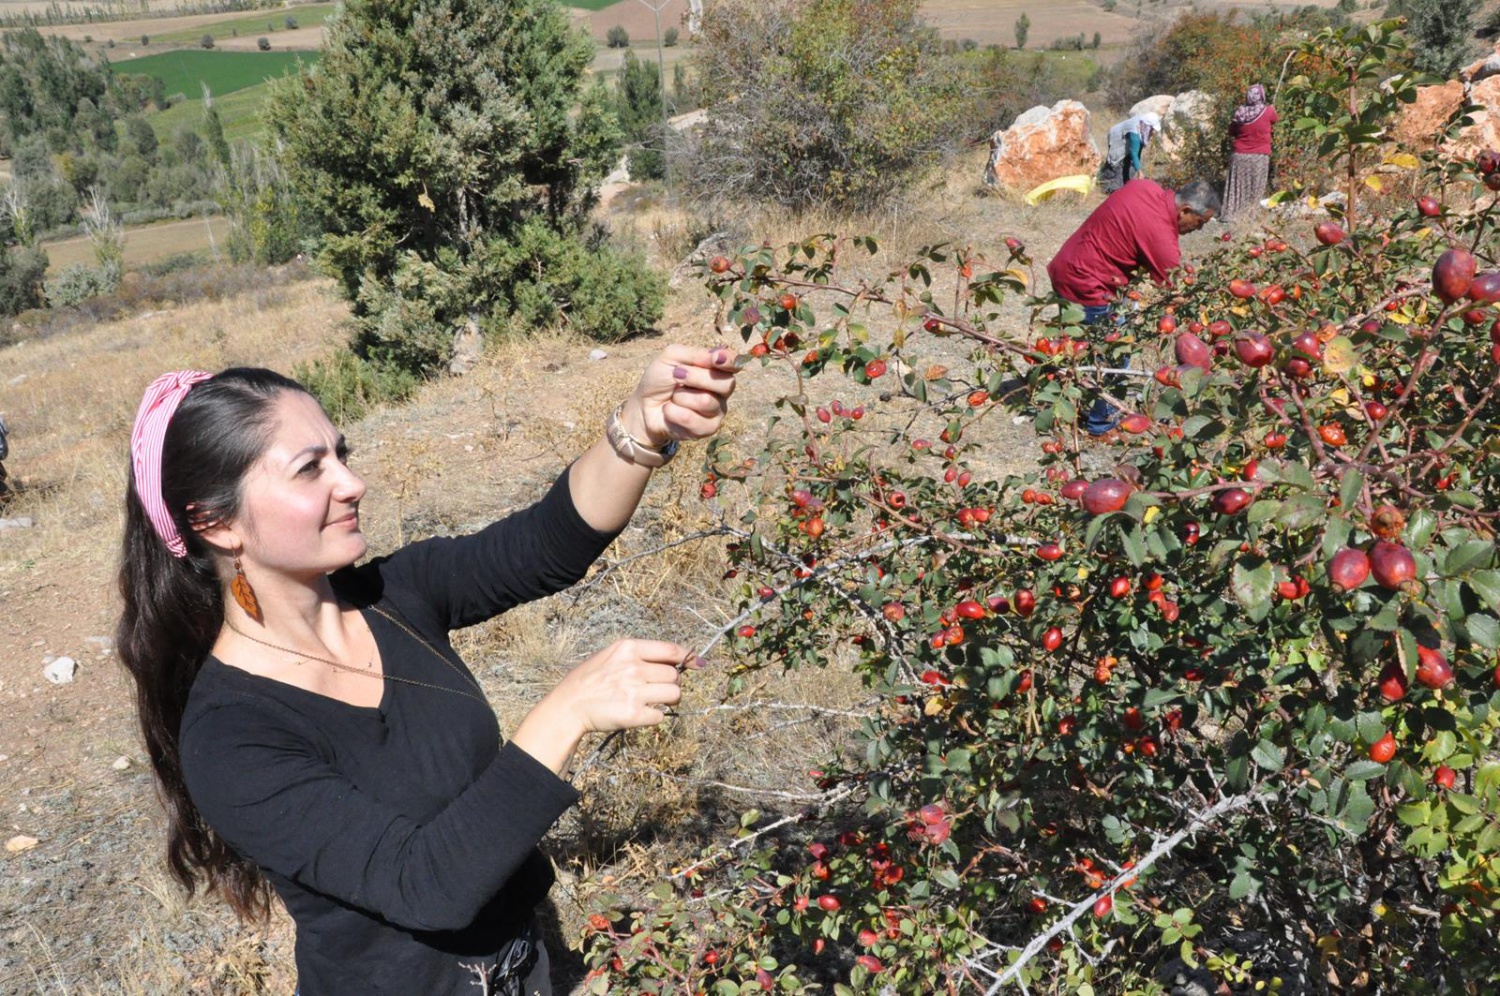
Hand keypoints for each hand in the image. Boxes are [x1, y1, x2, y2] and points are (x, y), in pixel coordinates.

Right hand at [546, 638, 700, 734]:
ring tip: (652, 701)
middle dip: (672, 683)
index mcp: (628, 648)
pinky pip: (660, 716)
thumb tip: (677, 660)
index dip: (688, 657)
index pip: (671, 650)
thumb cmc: (590, 680)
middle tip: (656, 689)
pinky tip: (638, 714)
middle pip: (675, 675)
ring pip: (674, 694)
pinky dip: (654, 717)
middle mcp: (633, 667)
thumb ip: (641, 656)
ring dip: (668, 700)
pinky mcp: (634, 714)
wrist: (568, 706)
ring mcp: (634, 691)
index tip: (699, 663)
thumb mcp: (611, 656)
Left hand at [621, 345, 737, 447]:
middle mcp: (721, 390)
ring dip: (681, 397)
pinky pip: (694, 420)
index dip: (729, 361)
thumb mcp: (671, 357)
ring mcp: (717, 411)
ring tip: (672, 397)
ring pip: (707, 402)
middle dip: (696, 378)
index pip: (734, 363)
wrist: (644, 405)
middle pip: (726, 384)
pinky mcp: (707, 429)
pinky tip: (669, 411)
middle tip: (676, 376)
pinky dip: (675, 413)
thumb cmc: (659, 379)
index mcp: (716, 369)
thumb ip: (695, 354)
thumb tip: (718, 356)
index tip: (716, 359)